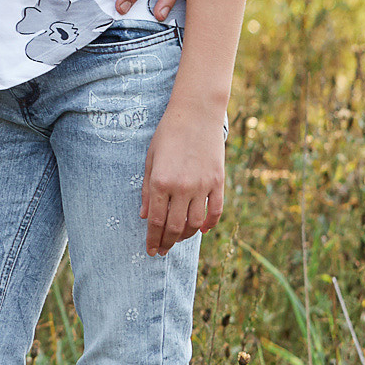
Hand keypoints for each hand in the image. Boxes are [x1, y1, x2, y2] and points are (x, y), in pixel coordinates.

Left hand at [140, 103, 225, 255]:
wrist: (196, 114)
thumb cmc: (168, 134)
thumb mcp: (150, 159)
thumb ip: (148, 190)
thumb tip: (145, 216)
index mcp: (161, 182)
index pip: (156, 221)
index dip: (152, 239)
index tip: (150, 250)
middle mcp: (182, 187)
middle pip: (175, 227)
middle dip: (167, 243)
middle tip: (162, 250)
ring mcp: (202, 186)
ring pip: (195, 223)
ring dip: (185, 236)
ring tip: (178, 239)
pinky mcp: (218, 182)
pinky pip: (216, 211)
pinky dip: (209, 224)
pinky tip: (201, 229)